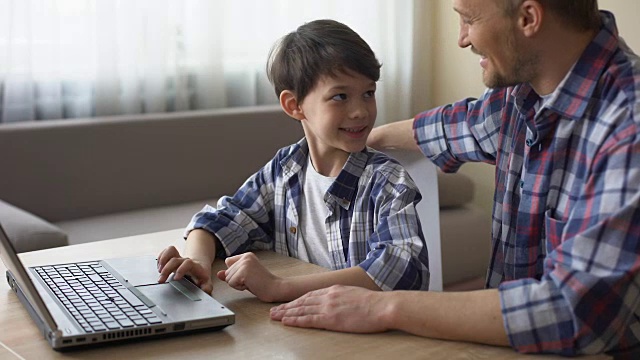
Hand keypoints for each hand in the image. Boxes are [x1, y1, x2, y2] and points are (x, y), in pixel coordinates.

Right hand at [157, 245, 213, 294]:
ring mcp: (179, 258)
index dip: (181, 269)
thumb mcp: (206, 282)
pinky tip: (159, 267)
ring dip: (162, 260)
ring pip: (170, 252)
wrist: (200, 267)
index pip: (188, 263)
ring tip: (159, 271)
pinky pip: (166, 251)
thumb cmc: (202, 276)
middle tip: (161, 280)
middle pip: (175, 259)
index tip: (175, 278)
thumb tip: (205, 290)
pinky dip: (161, 258)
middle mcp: (185, 261)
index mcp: (194, 266)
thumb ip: (207, 287)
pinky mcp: (173, 257)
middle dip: (166, 269)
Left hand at [217, 252, 281, 301]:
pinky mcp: (244, 271)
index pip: (228, 263)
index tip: (249, 276)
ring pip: (228, 278)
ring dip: (237, 284)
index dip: (235, 274)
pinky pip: (231, 283)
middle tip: (251, 281)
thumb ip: (231, 274)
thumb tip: (218, 274)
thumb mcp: (244, 277)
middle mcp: (245, 257)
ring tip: (251, 282)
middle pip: (227, 272)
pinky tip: (251, 285)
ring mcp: (245, 263)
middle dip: (236, 280)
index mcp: (246, 255)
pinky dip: (239, 287)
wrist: (275, 288)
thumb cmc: (262, 284)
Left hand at [269, 285, 388, 332]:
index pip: (310, 294)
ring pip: (301, 310)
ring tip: (275, 317)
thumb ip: (344, 297)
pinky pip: (308, 320)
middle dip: (287, 306)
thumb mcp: (355, 294)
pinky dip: (295, 320)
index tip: (288, 304)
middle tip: (274, 311)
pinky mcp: (330, 319)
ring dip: (286, 313)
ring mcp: (328, 307)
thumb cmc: (375, 303)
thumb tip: (340, 302)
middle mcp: (328, 296)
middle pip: (302, 301)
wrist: (383, 306)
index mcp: (334, 289)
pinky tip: (286, 322)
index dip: (297, 300)